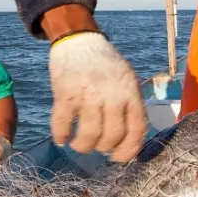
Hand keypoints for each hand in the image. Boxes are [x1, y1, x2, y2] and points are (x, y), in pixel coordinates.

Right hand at [48, 31, 147, 162]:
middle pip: (112, 136)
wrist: (78, 40)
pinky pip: (62, 124)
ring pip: (89, 135)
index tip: (118, 157)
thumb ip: (129, 105)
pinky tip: (61, 138)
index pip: (137, 129)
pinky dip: (60, 136)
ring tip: (79, 145)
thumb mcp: (126, 78)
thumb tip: (129, 140)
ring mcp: (88, 94)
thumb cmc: (104, 64)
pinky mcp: (65, 93)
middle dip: (103, 148)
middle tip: (97, 147)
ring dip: (83, 146)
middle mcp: (111, 94)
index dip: (128, 150)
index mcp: (130, 91)